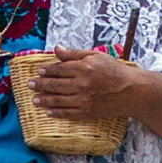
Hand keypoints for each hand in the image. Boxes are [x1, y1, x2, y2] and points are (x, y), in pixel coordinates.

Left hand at [28, 48, 151, 121]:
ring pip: (59, 100)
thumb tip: (58, 49)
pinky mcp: (88, 112)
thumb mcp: (96, 56)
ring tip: (34, 100)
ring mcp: (84, 100)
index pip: (60, 69)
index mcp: (84, 68)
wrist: (132, 91)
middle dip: (40, 85)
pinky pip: (69, 113)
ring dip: (45, 100)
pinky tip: (48, 112)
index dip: (47, 70)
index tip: (38, 71)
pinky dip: (57, 113)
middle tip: (29, 85)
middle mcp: (82, 84)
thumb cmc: (115, 70)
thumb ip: (75, 54)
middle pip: (56, 85)